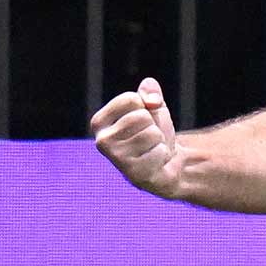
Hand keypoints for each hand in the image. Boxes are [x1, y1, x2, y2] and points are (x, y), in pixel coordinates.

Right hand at [90, 77, 183, 197]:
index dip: (145, 106)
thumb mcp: (152, 107)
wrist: (166, 162)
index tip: (142, 120)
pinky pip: (159, 151)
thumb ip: (149, 92)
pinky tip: (156, 162)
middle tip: (148, 138)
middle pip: (141, 117)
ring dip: (158, 140)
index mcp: (99, 122)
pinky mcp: (133, 173)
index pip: (130, 99)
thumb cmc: (153, 131)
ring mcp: (116, 159)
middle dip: (152, 125)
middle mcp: (101, 141)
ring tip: (151, 149)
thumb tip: (151, 99)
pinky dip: (163, 154)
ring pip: (151, 133)